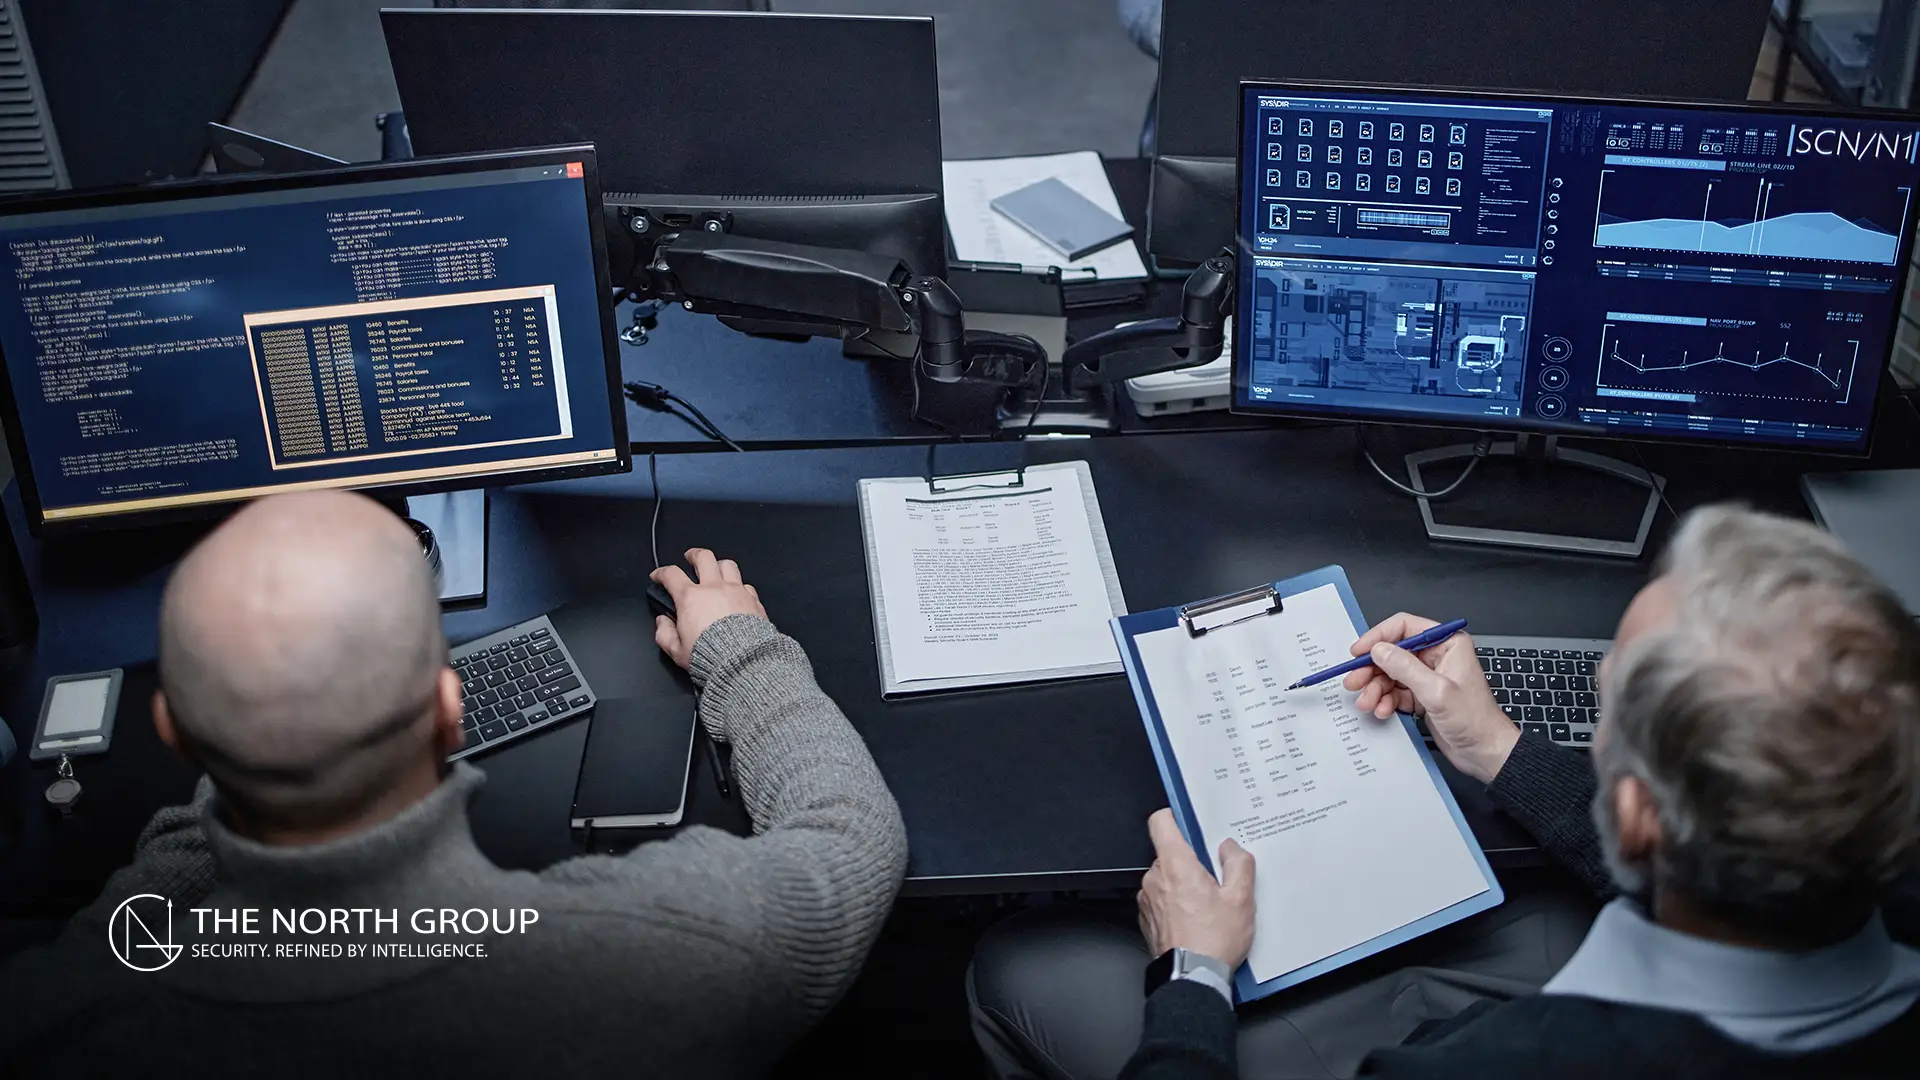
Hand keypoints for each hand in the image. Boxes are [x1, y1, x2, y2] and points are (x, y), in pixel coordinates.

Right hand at [650, 548, 767, 668]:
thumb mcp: (677, 651)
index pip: (671, 575)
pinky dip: (739, 585)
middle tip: (690, 558)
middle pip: (703, 558)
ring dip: (719, 565)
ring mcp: (736, 591)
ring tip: (715, 569)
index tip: (659, 576)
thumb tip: (662, 623)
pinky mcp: (753, 600)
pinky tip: (736, 592)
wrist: (743, 662)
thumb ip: (665, 634)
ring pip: (728, 564)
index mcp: (691, 599)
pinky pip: (746, 584)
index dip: (661, 573)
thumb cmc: (713, 656)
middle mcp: (714, 589)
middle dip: (693, 555)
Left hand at [1137, 809, 1255, 970]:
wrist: (1193, 978)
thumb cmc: (1213, 941)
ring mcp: (1147, 900)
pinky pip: (1160, 899)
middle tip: (1213, 879)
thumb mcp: (1241, 899)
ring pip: (1165, 878)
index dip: (1173, 817)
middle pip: (1168, 853)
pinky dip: (1174, 903)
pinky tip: (1195, 919)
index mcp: (1176, 866)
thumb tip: (1230, 848)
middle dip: (1190, 861)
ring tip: (1207, 904)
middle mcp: (1155, 879)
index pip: (1160, 822)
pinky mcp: (1147, 918)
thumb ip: (1238, 864)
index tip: (1187, 822)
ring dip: (1182, 885)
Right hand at [1342, 612, 1517, 783]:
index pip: (1405, 627)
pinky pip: (1394, 692)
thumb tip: (1379, 650)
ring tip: (1368, 702)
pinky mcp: (1421, 695)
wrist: (1485, 752)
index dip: (1378, 637)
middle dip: (1372, 669)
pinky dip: (1385, 701)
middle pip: (1392, 652)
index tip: (1359, 652)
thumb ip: (1405, 668)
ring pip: (1390, 674)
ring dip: (1375, 689)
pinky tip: (1382, 710)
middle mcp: (1437, 656)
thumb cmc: (1476, 721)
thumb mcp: (1437, 692)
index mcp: (1448, 644)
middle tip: (1355, 681)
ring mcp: (1427, 676)